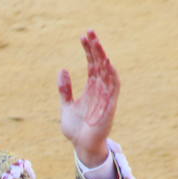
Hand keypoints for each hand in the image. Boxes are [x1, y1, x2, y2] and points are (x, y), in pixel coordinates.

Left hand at [58, 30, 118, 166]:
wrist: (82, 146)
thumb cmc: (76, 129)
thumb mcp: (66, 105)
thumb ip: (65, 89)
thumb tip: (63, 69)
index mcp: (91, 88)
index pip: (92, 63)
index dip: (88, 49)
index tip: (83, 36)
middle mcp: (100, 89)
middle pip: (100, 63)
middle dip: (95, 47)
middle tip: (89, 31)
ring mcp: (106, 96)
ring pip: (106, 71)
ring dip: (102, 56)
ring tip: (96, 42)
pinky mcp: (110, 105)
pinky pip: (113, 87)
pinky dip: (111, 75)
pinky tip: (107, 63)